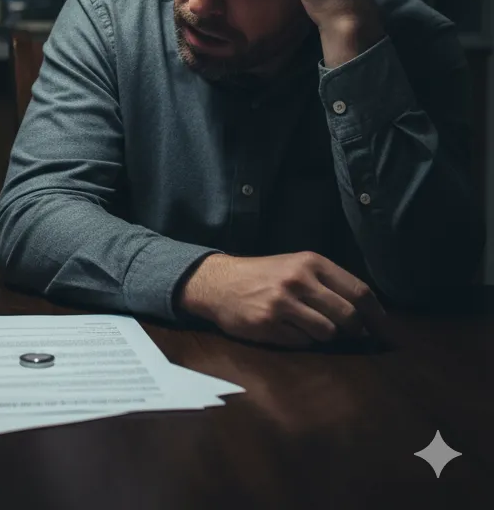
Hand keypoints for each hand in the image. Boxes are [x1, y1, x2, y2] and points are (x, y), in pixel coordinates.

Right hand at [177, 251, 387, 347]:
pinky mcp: (268, 324)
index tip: (387, 333)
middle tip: (348, 335)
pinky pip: (303, 343)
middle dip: (353, 331)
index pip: (359, 292)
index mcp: (311, 262)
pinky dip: (301, 341)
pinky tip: (286, 329)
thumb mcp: (296, 266)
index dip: (377, 316)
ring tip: (306, 325)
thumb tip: (369, 317)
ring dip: (324, 336)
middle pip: (349, 316)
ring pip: (328, 333)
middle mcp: (298, 279)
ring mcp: (283, 303)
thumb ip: (329, 285)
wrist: (218, 282)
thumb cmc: (264, 276)